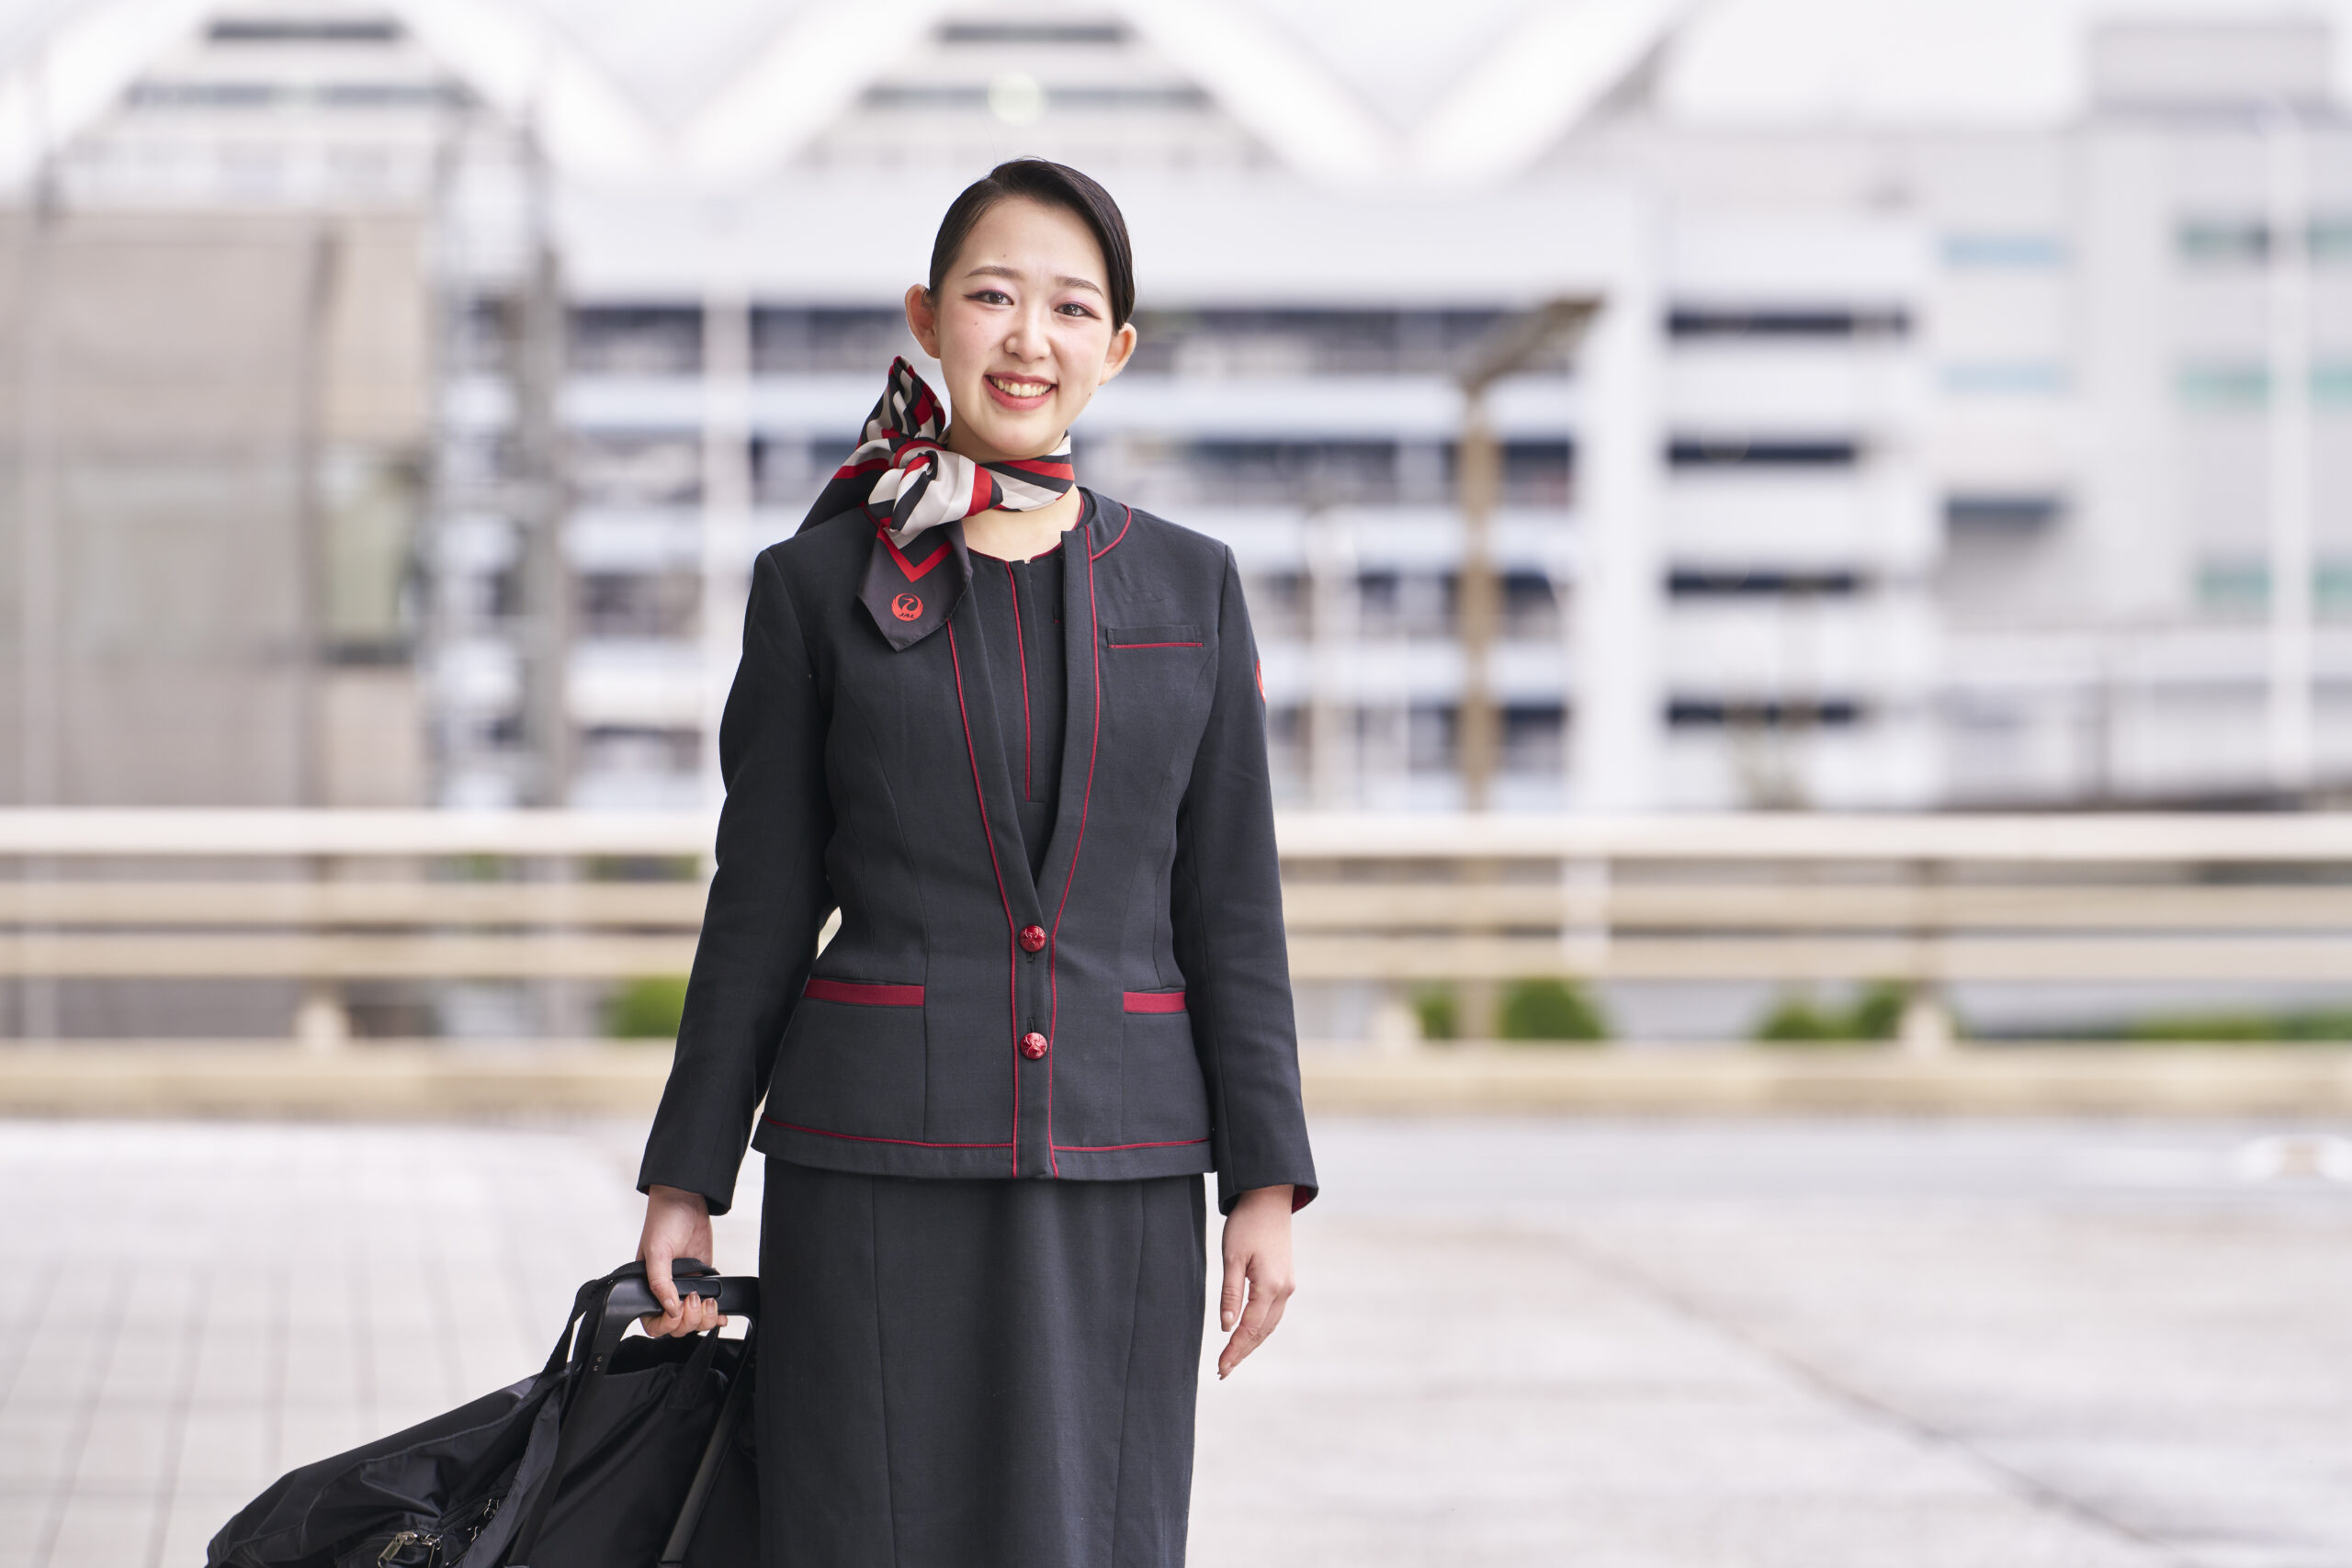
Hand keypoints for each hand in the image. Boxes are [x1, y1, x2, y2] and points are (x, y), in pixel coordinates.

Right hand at [637, 1184, 725, 1336]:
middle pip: (675, 1326)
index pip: (652, 1322)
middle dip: (688, 1320)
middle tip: (695, 1299)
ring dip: (703, 1319)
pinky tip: (721, 1313)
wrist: (687, 1200)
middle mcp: (665, 1291)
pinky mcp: (702, 1280)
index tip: (677, 1311)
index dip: (666, 1323)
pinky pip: (708, 1307)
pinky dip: (716, 1314)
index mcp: (647, 1287)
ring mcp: (685, 1287)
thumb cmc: (664, 1220)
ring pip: (693, 1320)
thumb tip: (670, 1308)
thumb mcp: (657, 1251)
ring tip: (709, 1302)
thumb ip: (660, 1282)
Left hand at [1215, 1185, 1295, 1378]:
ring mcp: (1288, 1285)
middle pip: (1262, 1332)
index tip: (1220, 1367)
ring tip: (1233, 1358)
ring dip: (1252, 1342)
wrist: (1269, 1198)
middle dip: (1243, 1352)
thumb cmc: (1247, 1224)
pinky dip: (1260, 1328)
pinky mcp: (1286, 1279)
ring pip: (1269, 1324)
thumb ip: (1230, 1293)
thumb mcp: (1232, 1258)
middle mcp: (1284, 1290)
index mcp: (1270, 1286)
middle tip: (1223, 1370)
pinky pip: (1273, 1312)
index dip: (1234, 1350)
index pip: (1249, 1328)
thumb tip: (1227, 1327)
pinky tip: (1248, 1333)